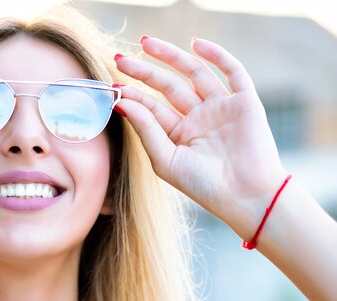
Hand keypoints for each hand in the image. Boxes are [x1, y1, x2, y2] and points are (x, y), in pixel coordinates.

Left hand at [114, 37, 287, 234]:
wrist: (245, 196)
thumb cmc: (203, 185)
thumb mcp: (165, 159)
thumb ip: (146, 129)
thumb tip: (122, 102)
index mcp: (179, 134)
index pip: (152, 107)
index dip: (133, 94)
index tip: (113, 85)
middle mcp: (198, 118)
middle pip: (168, 85)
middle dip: (145, 71)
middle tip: (120, 59)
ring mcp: (221, 108)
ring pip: (194, 73)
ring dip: (172, 57)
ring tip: (146, 44)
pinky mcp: (245, 102)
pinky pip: (232, 72)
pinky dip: (216, 56)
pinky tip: (196, 44)